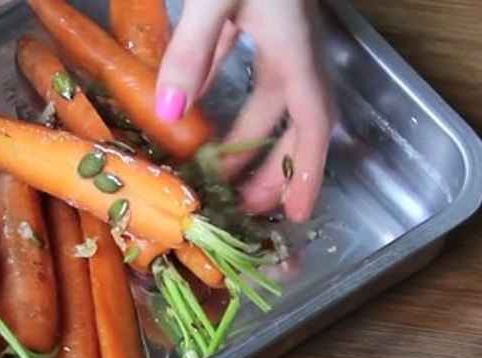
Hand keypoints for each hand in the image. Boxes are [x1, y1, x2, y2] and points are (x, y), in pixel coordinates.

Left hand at [153, 0, 335, 222]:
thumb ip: (192, 52)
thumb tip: (170, 114)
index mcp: (294, 48)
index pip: (311, 123)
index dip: (307, 172)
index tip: (298, 213)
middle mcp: (294, 44)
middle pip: (294, 119)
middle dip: (275, 167)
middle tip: (247, 208)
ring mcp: (276, 26)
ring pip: (270, 96)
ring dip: (250, 135)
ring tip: (222, 171)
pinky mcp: (252, 7)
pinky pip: (242, 62)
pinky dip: (222, 90)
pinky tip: (194, 103)